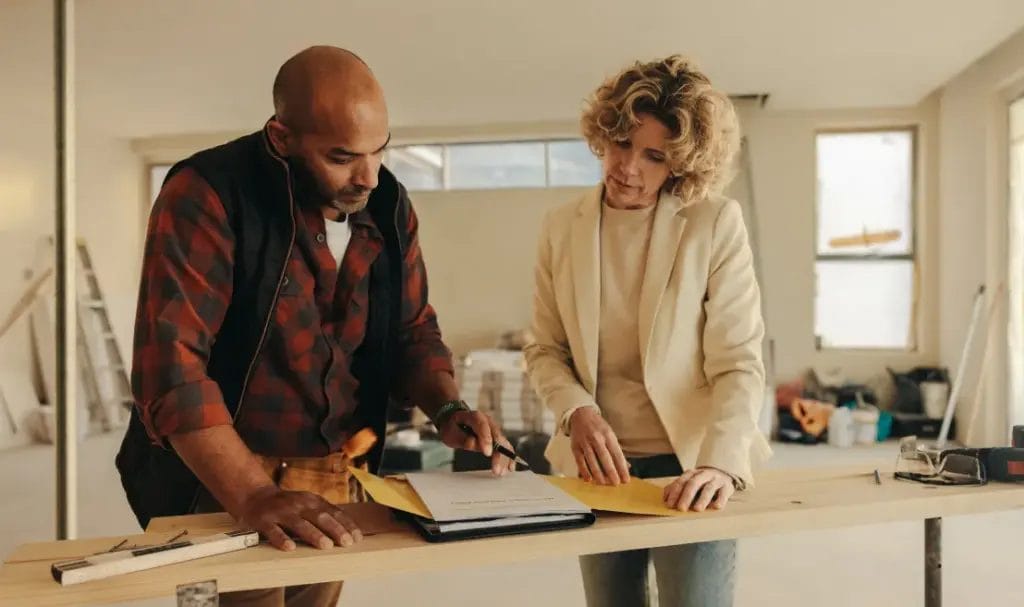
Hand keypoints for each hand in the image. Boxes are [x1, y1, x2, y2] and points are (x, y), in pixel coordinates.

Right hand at [239, 486, 362, 550]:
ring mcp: (282, 512)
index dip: (346, 524)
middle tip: (347, 542)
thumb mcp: (308, 504)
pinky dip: (282, 539)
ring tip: (326, 545)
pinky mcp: (265, 520)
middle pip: (320, 517)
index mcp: (312, 500)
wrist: (255, 496)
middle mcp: (299, 504)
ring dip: (314, 534)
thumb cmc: (288, 505)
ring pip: (300, 523)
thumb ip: (324, 515)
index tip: (357, 537)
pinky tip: (290, 547)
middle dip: (335, 529)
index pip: (334, 512)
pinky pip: (273, 531)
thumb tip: (348, 532)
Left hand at [437, 409, 515, 475]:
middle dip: (498, 454)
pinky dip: (508, 457)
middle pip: (497, 437)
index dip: (487, 440)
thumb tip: (473, 443)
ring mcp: (494, 430)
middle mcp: (488, 422)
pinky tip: (510, 467)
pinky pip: (505, 447)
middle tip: (496, 469)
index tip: (488, 454)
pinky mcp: (496, 438)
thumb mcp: (451, 433)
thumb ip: (462, 438)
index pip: (483, 426)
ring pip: (503, 443)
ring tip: (500, 472)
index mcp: (475, 416)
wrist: (455, 422)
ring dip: (504, 459)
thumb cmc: (453, 428)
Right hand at [568, 407, 629, 484]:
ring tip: (603, 483)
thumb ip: (617, 450)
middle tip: (616, 483)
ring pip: (592, 460)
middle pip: (605, 458)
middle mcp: (597, 438)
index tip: (626, 479)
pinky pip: (580, 461)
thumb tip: (627, 466)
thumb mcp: (610, 434)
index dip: (622, 467)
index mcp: (608, 435)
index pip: (617, 454)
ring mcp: (585, 442)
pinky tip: (589, 479)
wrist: (580, 414)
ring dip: (598, 473)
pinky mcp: (575, 446)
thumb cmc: (598, 426)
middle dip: (611, 472)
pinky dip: (584, 470)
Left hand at [662, 467, 735, 511]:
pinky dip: (720, 499)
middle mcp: (704, 474)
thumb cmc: (702, 483)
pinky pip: (724, 493)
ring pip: (709, 488)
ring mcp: (716, 480)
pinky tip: (716, 507)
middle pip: (693, 484)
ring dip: (702, 499)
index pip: (681, 482)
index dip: (675, 493)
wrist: (723, 474)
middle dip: (686, 496)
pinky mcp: (727, 486)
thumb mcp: (689, 482)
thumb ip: (677, 488)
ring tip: (697, 509)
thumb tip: (664, 499)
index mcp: (692, 473)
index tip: (669, 505)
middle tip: (681, 509)